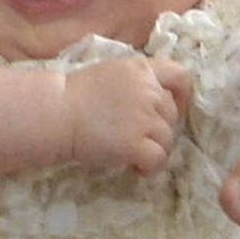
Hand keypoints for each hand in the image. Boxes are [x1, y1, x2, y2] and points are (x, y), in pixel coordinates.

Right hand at [63, 58, 193, 175]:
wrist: (55, 113)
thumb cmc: (74, 96)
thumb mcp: (111, 74)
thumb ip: (135, 84)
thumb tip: (152, 104)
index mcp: (141, 70)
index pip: (180, 77)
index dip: (184, 96)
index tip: (175, 109)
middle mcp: (148, 91)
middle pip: (172, 116)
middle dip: (158, 130)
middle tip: (137, 139)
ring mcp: (144, 117)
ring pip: (167, 140)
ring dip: (153, 150)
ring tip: (131, 155)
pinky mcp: (135, 143)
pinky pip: (158, 160)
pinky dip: (150, 168)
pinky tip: (135, 168)